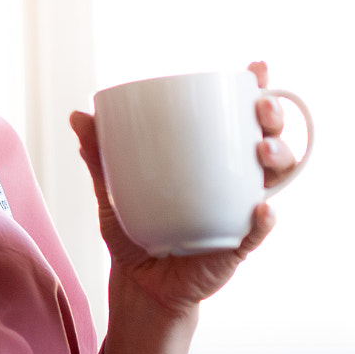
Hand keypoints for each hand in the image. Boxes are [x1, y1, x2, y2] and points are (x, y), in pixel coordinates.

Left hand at [69, 61, 295, 314]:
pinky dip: (263, 220)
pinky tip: (261, 209)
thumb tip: (77, 115)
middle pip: (269, 139)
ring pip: (275, 179)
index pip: (241, 117)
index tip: (257, 68)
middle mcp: (235, 181)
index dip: (259, 90)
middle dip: (273, 117)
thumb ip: (99, 154)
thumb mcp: (112, 189)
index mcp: (212, 159)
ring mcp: (240, 212)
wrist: (138, 285)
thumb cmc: (133, 232)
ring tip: (260, 150)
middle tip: (260, 106)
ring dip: (278, 158)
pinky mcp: (237, 247)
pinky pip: (257, 232)